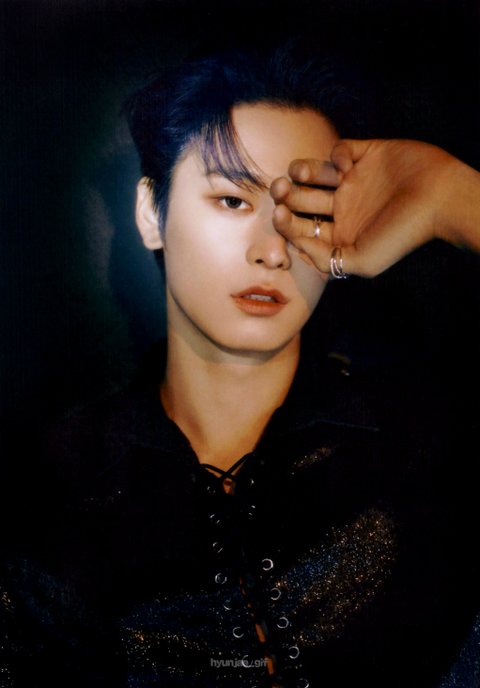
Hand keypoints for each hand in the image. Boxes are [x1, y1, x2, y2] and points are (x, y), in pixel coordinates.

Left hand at [271, 139, 479, 276]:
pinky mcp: (366, 155)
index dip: (285, 222)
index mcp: (340, 232)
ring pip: (314, 172)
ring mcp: (354, 179)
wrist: (439, 199)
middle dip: (286, 195)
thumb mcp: (363, 261)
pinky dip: (335, 154)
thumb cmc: (403, 235)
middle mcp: (344, 206)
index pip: (302, 227)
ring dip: (301, 171)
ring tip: (298, 173)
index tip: (279, 214)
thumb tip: (298, 246)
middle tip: (280, 190)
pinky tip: (345, 166)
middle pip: (302, 199)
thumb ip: (327, 260)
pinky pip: (340, 150)